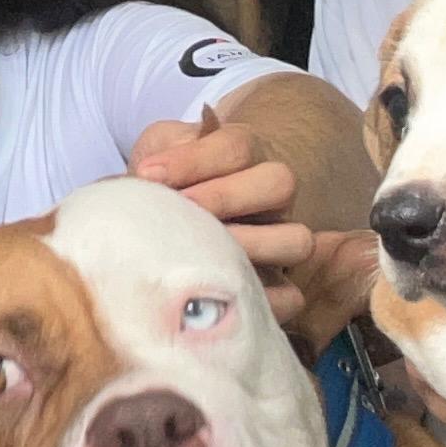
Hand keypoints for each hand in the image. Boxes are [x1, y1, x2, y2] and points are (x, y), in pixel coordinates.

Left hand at [129, 106, 346, 327]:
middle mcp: (270, 193)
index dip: (192, 161)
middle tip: (182, 210)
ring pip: (296, 238)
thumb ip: (161, 153)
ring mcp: (280, 236)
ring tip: (201, 252)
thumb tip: (153, 178)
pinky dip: (266, 299)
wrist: (169, 215)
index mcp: (243, 153)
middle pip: (278, 183)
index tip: (149, 173)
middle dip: (225, 197)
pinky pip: (291, 294)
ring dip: (248, 246)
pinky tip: (223, 294)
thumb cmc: (164, 180)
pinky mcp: (275, 282)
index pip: (234, 148)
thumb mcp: (159, 149)